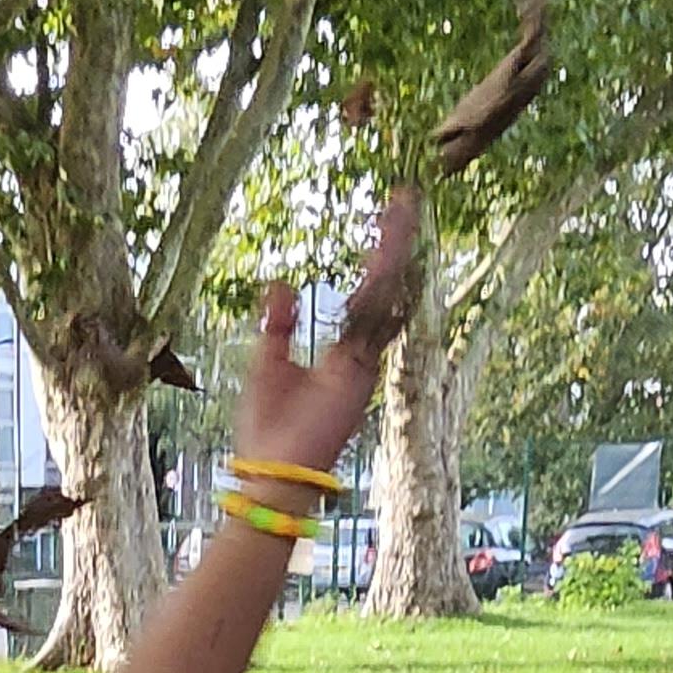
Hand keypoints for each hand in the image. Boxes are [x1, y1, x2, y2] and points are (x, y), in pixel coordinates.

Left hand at [233, 196, 421, 501]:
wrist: (273, 474)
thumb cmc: (268, 431)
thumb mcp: (267, 364)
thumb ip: (278, 325)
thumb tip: (281, 284)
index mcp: (343, 353)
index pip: (365, 294)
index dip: (377, 257)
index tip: (386, 221)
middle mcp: (360, 354)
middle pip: (384, 285)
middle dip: (394, 242)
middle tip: (406, 198)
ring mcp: (363, 361)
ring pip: (385, 293)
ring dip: (393, 250)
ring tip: (403, 207)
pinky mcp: (358, 370)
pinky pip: (375, 318)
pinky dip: (384, 285)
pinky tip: (395, 252)